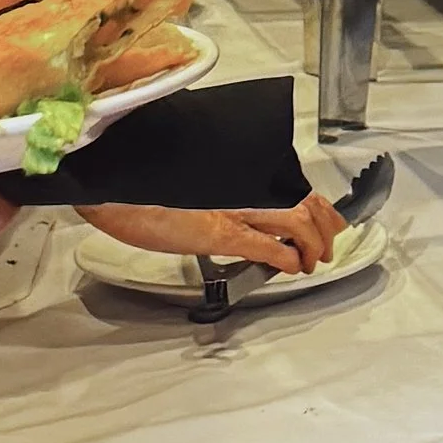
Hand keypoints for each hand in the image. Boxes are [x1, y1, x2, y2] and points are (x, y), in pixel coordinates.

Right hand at [77, 194, 341, 275]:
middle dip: (325, 227)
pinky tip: (293, 266)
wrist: (114, 189)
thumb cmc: (143, 187)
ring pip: (296, 221)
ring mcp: (233, 210)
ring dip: (313, 244)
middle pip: (304, 202)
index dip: (318, 205)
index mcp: (237, 176)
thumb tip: (239, 207)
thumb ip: (220, 195)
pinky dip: (287, 258)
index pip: (293, 186)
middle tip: (328, 244)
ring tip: (314, 259)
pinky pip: (266, 245)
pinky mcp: (219, 233)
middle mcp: (241, 188)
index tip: (327, 219)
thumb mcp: (191, 187)